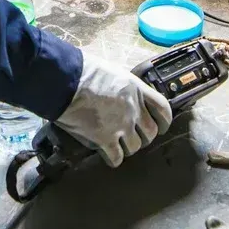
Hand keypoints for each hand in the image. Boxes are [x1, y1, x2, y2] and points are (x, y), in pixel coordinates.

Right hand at [54, 55, 171, 165]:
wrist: (64, 81)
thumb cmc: (82, 70)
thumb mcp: (112, 72)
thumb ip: (123, 87)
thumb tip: (120, 95)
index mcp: (136, 89)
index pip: (162, 108)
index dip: (165, 120)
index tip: (162, 126)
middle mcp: (133, 109)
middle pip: (150, 132)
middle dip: (143, 136)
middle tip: (133, 136)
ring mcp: (120, 126)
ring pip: (135, 146)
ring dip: (127, 147)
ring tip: (117, 144)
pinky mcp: (104, 139)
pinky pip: (117, 157)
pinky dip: (113, 158)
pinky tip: (108, 155)